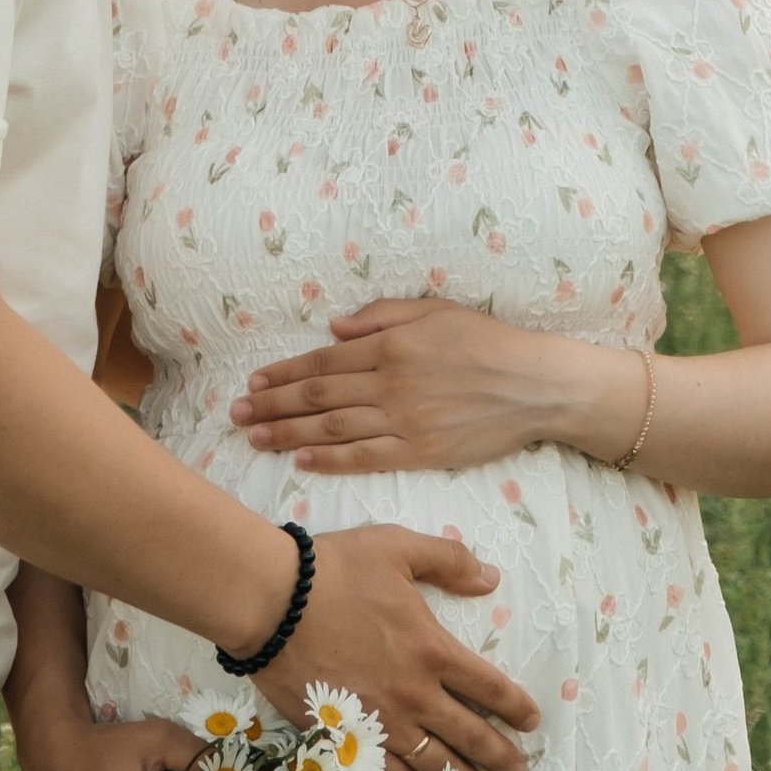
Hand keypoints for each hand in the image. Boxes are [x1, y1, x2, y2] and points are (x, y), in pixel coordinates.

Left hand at [234, 295, 602, 473]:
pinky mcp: (421, 452)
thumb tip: (333, 325)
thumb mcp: (436, 310)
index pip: (325, 359)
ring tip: (254, 435)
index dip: (286, 372)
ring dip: (289, 432)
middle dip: (273, 403)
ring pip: (334, 427)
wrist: (534, 385)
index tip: (255, 380)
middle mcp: (392, 382)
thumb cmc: (487, 341)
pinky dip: (330, 459)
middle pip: (319, 394)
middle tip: (236, 411)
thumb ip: (382, 314)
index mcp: (393, 344)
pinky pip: (366, 457)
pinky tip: (301, 460)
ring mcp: (405, 420)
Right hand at [262, 521, 540, 770]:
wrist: (272, 604)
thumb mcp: (398, 548)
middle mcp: (414, 694)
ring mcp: (380, 721)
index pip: (488, 688)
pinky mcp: (346, 738)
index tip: (531, 722)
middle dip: (499, 757)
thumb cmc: (335, 572)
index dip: (515, 708)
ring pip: (432, 764)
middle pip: (468, 736)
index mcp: (432, 649)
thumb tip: (491, 578)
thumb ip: (449, 561)